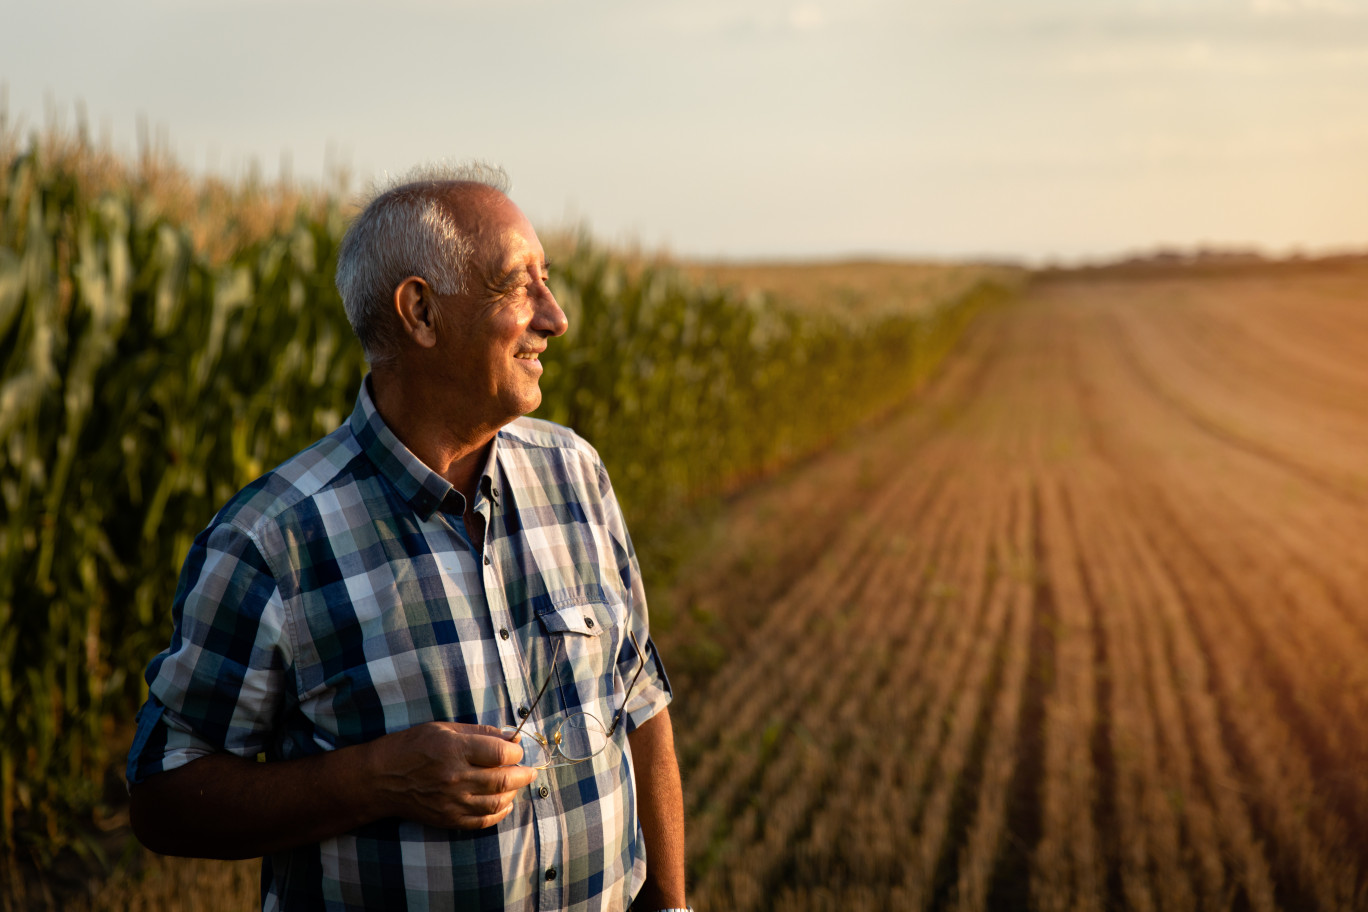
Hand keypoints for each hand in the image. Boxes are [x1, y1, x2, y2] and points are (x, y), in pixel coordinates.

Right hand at [367, 722, 539, 829]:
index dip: (516, 751)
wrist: (380, 778)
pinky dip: (499, 813)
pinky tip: (504, 803)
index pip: (500, 753)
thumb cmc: (411, 746)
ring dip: (513, 793)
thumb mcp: (443, 728)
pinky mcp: (448, 818)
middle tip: (529, 770)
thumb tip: (509, 737)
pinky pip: (482, 820)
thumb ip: (479, 733)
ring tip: (516, 784)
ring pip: (497, 802)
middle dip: (523, 774)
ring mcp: (452, 801)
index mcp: (455, 749)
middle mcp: (455, 777)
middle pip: (503, 779)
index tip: (517, 750)